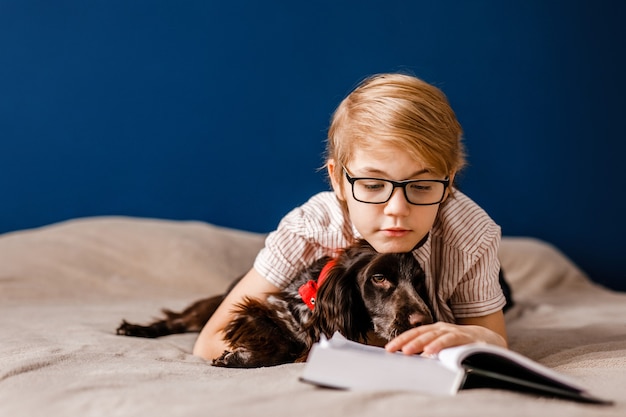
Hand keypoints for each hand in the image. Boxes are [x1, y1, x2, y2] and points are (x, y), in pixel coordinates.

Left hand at [384, 321, 506, 355]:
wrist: (488, 339)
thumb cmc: (461, 344)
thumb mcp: (443, 346)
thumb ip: (430, 350)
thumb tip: (412, 359)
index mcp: (434, 330)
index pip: (414, 333)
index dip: (401, 340)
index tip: (388, 349)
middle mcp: (441, 328)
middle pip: (420, 333)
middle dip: (405, 341)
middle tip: (393, 350)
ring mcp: (452, 331)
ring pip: (432, 335)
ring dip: (418, 343)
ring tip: (407, 351)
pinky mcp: (463, 336)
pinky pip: (449, 340)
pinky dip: (438, 345)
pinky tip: (430, 352)